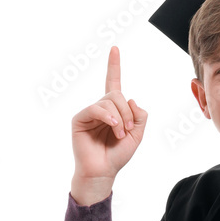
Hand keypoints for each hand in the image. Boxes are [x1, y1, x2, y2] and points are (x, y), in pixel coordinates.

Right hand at [70, 47, 147, 199]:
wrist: (103, 171)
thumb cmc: (117, 155)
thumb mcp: (137, 135)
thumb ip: (140, 116)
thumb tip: (130, 100)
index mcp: (114, 109)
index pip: (113, 83)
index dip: (114, 66)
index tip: (114, 48)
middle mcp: (101, 108)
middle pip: (117, 94)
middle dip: (127, 112)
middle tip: (126, 130)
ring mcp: (89, 112)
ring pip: (109, 100)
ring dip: (120, 118)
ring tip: (119, 133)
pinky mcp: (79, 118)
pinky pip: (97, 108)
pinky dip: (108, 117)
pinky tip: (113, 127)